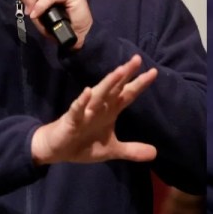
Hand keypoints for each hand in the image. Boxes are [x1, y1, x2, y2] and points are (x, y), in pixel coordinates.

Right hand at [31, 54, 157, 164]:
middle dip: (126, 74)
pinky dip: (82, 101)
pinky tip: (87, 91)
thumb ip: (132, 150)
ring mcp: (86, 111)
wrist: (57, 150)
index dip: (140, 84)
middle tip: (137, 59)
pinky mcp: (71, 119)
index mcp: (110, 110)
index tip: (154, 72)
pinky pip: (77, 109)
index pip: (128, 94)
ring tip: (120, 70)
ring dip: (109, 83)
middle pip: (115, 88)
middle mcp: (100, 107)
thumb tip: (155, 154)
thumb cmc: (84, 143)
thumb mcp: (112, 150)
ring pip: (99, 94)